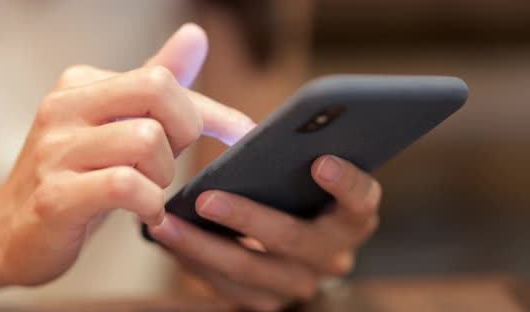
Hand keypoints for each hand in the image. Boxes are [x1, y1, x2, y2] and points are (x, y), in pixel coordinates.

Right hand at [0, 24, 253, 291]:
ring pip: (146, 141)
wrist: (9, 231)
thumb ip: (155, 81)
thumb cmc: (76, 174)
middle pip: (158, 92)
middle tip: (169, 163)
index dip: (212, 111)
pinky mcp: (55, 196)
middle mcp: (64, 107)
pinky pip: (126, 187)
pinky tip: (145, 213)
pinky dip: (150, 204)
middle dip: (184, 132)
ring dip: (163, 176)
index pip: (164, 78)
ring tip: (148, 191)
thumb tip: (196, 35)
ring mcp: (55, 151)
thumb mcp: (115, 123)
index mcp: (82, 84)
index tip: (242, 134)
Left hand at [150, 155, 380, 310]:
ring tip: (167, 221)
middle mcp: (332, 255)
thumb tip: (251, 129)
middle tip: (207, 197)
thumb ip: (291, 152)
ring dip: (203, 245)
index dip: (346, 183)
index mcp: (351, 217)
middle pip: (293, 238)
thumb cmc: (292, 192)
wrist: (291, 251)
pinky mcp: (266, 302)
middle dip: (247, 218)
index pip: (362, 200)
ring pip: (250, 269)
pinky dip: (194, 261)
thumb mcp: (302, 173)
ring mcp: (299, 283)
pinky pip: (226, 286)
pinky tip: (168, 239)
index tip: (321, 161)